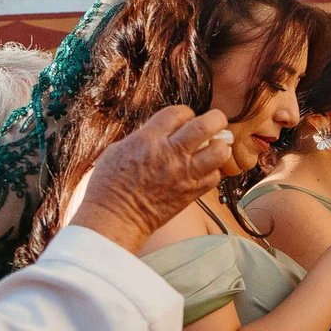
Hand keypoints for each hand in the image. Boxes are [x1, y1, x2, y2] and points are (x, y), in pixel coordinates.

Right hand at [69, 105, 235, 251]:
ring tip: (214, 147)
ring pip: (219, 152)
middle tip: (216, 122)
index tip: (185, 118)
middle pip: (206, 126)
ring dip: (220, 146)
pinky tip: (205, 170)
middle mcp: (170, 153)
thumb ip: (144, 137)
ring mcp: (184, 173)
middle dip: (216, 119)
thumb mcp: (119, 150)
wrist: (116, 217)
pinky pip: (215, 176)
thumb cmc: (110, 185)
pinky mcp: (191, 192)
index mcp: (149, 139)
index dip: (185, 113)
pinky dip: (213, 171)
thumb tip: (160, 130)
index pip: (179, 113)